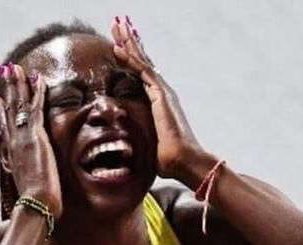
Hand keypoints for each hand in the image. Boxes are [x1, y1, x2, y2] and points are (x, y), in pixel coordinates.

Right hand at [0, 64, 62, 217]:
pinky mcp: (36, 137)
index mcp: (11, 157)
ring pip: (19, 105)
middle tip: (4, 71)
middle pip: (9, 112)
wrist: (36, 207)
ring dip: (17, 84)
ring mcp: (23, 139)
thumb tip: (27, 200)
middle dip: (8, 90)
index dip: (0, 113)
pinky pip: (36, 108)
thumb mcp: (27, 195)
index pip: (4, 130)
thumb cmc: (34, 208)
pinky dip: (36, 92)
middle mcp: (14, 144)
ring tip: (15, 67)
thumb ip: (27, 189)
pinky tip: (37, 78)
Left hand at [110, 16, 213, 185]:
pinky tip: (118, 47)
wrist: (185, 162)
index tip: (120, 46)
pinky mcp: (161, 95)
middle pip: (143, 62)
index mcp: (159, 103)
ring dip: (129, 42)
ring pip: (142, 61)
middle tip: (118, 24)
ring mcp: (163, 92)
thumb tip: (130, 152)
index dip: (132, 59)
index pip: (143, 75)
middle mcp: (162, 93)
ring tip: (118, 24)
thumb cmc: (169, 161)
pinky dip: (130, 58)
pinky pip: (142, 71)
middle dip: (130, 42)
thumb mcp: (150, 146)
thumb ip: (141, 139)